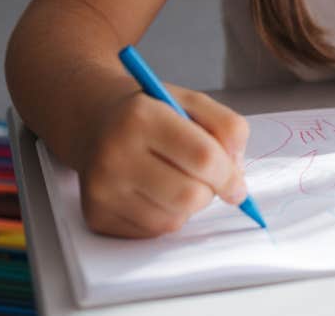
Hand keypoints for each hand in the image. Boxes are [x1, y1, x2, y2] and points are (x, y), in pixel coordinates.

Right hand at [78, 86, 248, 237]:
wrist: (97, 121)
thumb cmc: (151, 112)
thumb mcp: (192, 102)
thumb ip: (227, 126)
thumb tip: (237, 171)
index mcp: (142, 116)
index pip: (202, 157)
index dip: (229, 175)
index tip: (238, 184)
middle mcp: (115, 154)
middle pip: (189, 195)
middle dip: (211, 192)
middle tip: (211, 180)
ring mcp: (102, 188)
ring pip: (173, 219)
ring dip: (189, 205)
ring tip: (178, 178)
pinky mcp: (97, 215)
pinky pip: (152, 231)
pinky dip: (167, 216)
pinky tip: (157, 191)